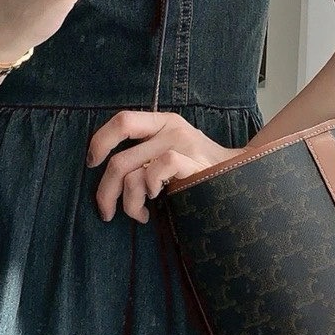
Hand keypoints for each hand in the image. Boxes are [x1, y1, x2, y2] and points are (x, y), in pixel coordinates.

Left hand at [86, 111, 238, 222]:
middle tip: (106, 212)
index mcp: (162, 122)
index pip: (122, 121)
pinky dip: (148, 190)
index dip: (100, 141)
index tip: (92, 164)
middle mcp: (172, 129)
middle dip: (105, 192)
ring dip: (129, 202)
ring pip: (133, 173)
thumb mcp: (172, 151)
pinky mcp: (193, 162)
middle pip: (120, 159)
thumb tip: (107, 178)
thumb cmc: (199, 170)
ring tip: (139, 213)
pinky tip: (155, 201)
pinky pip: (156, 171)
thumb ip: (144, 154)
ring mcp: (183, 144)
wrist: (242, 176)